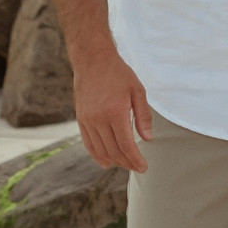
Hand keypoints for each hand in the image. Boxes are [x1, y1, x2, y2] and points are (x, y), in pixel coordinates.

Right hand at [72, 44, 152, 171]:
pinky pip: (88, 143)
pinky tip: (106, 162)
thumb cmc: (118, 74)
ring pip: (100, 150)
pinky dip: (97, 155)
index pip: (126, 144)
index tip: (143, 167)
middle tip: (137, 167)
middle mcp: (98, 119)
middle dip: (127, 162)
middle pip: (113, 151)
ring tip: (125, 164)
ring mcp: (87, 120)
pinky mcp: (81, 120)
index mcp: (115, 112)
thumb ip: (143, 116)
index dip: (135, 159)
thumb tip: (147, 139)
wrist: (92, 60)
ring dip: (114, 161)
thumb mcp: (137, 91)